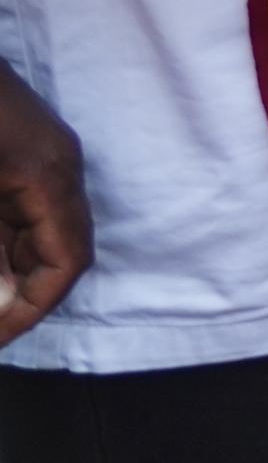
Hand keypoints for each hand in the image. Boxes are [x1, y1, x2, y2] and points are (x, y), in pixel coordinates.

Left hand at [0, 63, 88, 347]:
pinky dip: (6, 245)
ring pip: (42, 232)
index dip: (33, 309)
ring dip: (12, 271)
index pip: (66, 262)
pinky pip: (25, 211)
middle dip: (24, 296)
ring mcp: (43, 157)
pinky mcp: (24, 152)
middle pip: (61, 251)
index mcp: (47, 178)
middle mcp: (58, 169)